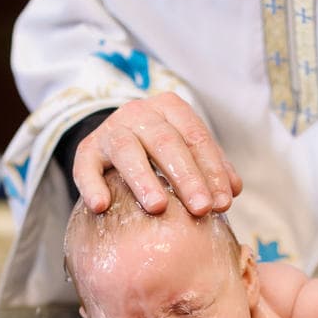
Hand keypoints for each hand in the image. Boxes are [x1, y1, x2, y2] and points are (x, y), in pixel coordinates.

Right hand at [73, 92, 241, 215]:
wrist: (114, 140)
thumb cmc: (160, 150)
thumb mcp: (187, 150)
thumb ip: (211, 167)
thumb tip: (231, 193)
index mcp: (171, 108)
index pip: (196, 137)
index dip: (212, 171)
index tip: (223, 203)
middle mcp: (139, 113)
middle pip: (166, 143)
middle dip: (186, 177)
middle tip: (201, 209)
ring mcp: (111, 130)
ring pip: (127, 151)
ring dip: (143, 180)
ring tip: (157, 207)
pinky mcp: (86, 150)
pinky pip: (86, 167)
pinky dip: (92, 185)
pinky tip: (101, 205)